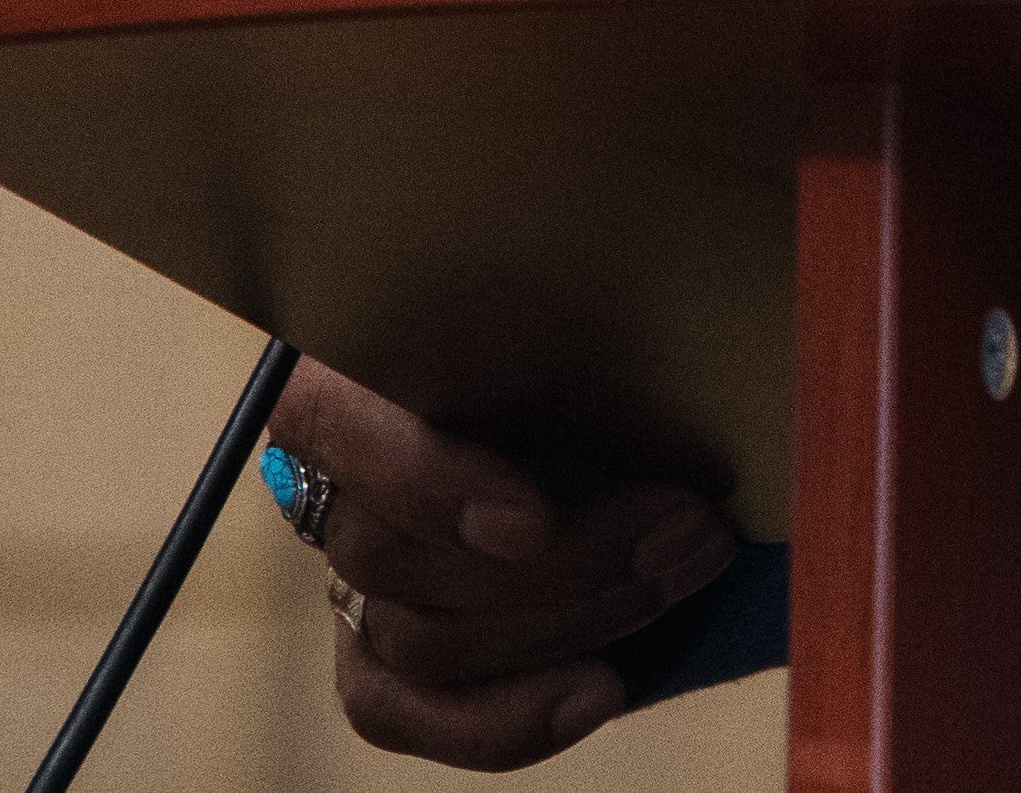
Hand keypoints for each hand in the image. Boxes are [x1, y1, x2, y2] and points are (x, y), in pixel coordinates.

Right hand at [271, 359, 742, 769]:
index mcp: (349, 362)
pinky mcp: (378, 654)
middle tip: (690, 527)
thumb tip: (650, 316)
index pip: (331, 423)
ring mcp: (350, 573)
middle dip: (563, 562)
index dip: (425, 486)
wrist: (600, 393)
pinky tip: (601, 691)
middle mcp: (330, 473)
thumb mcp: (578, 301)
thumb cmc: (588, 329)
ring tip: (684, 571)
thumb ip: (577, 318)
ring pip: (420, 639)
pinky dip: (508, 719)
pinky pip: (408, 713)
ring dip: (572, 621)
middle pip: (391, 556)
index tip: (531, 523)